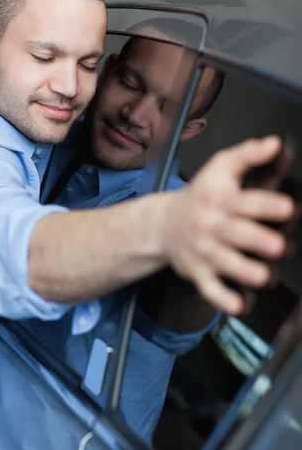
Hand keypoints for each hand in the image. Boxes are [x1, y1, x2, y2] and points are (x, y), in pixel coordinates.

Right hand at [164, 136, 294, 314]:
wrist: (162, 223)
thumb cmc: (200, 195)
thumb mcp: (220, 168)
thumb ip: (248, 154)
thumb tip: (275, 143)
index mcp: (220, 200)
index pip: (245, 201)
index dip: (266, 205)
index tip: (287, 208)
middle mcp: (211, 226)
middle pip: (235, 233)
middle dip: (257, 240)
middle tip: (277, 246)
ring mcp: (203, 251)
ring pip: (223, 262)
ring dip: (243, 270)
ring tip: (262, 277)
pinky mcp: (197, 272)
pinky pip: (208, 287)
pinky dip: (221, 298)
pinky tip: (237, 306)